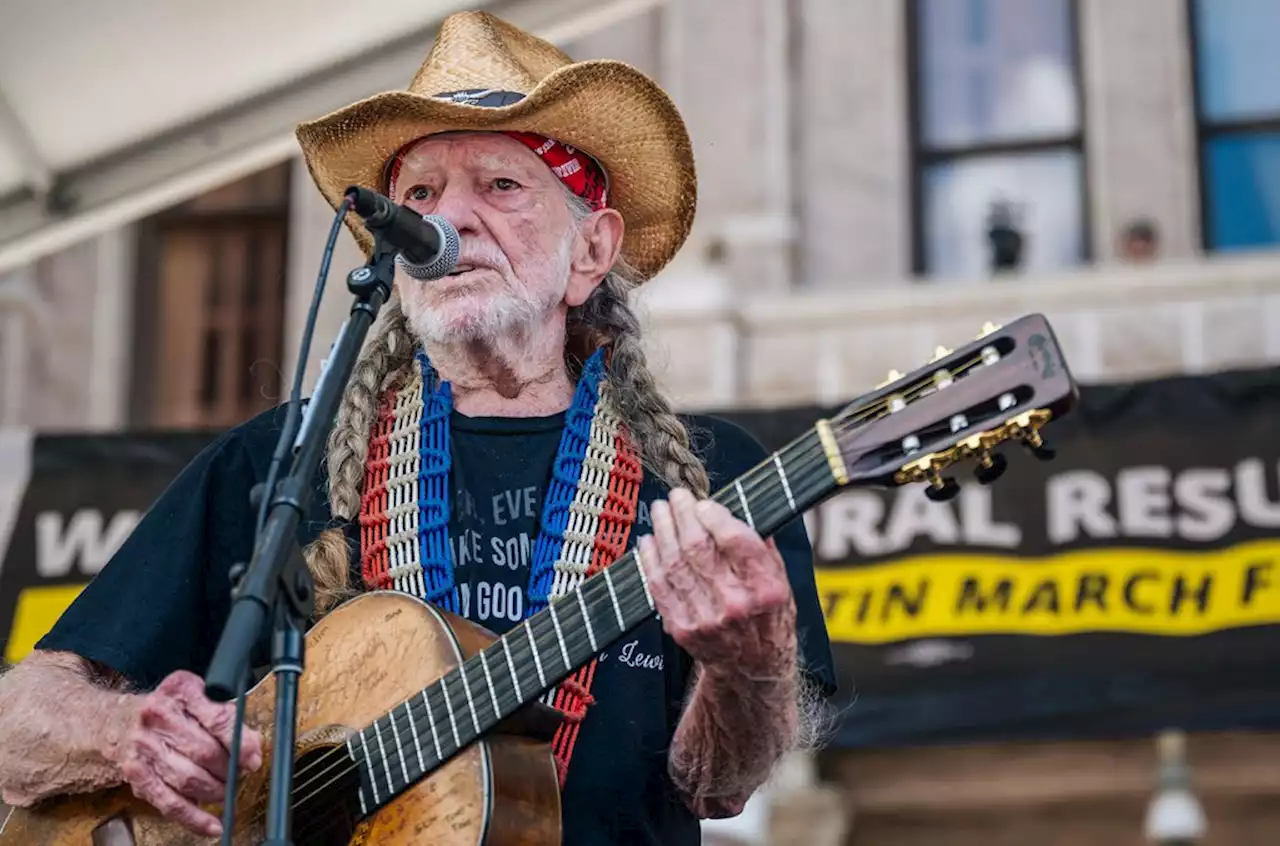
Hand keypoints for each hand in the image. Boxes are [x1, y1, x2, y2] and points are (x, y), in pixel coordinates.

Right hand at [104, 670, 262, 837]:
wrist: (117, 721)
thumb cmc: (168, 710)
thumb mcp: (198, 698)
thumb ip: (228, 720)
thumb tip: (253, 747)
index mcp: (180, 690)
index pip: (217, 718)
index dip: (241, 742)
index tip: (254, 758)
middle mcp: (158, 716)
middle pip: (204, 751)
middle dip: (229, 769)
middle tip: (241, 775)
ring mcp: (144, 746)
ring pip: (188, 779)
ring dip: (215, 792)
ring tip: (226, 792)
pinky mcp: (136, 774)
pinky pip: (169, 802)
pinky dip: (194, 817)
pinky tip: (212, 825)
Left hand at [638, 488, 797, 680]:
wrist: (752, 668)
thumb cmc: (768, 618)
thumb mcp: (782, 581)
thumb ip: (763, 546)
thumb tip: (740, 507)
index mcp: (766, 589)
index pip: (735, 540)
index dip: (714, 515)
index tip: (703, 503)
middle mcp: (735, 604)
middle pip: (699, 548)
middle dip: (683, 515)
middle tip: (676, 497)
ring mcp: (705, 618)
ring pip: (674, 563)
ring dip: (663, 530)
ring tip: (660, 511)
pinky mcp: (682, 628)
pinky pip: (659, 586)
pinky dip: (650, 559)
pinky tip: (648, 541)